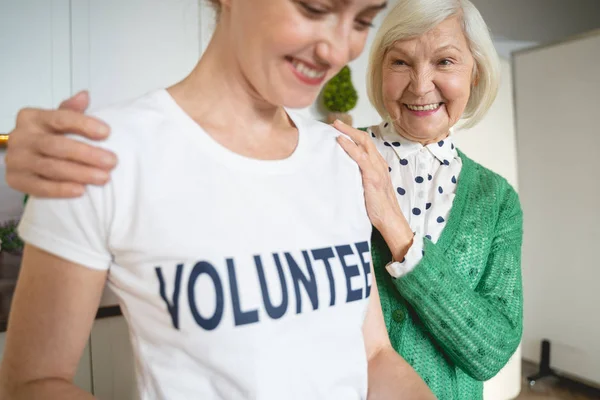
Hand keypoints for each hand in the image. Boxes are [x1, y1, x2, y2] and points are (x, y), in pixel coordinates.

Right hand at [4, 91, 117, 197]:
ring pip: (51, 167)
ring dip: (80, 173)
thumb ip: (71, 111)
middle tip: (112, 161)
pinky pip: (40, 187)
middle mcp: (21, 137)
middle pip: (57, 145)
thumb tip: (84, 96)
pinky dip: (61, 190)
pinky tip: (81, 191)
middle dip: (87, 154)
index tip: (107, 133)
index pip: (60, 118)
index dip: (84, 125)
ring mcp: (17, 159)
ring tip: (103, 178)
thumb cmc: (48, 137)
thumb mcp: (57, 121)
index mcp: (32, 117)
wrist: (26, 159)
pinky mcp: (16, 180)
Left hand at [335, 120, 413, 257]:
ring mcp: (377, 169)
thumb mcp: (367, 188)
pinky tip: (340, 141)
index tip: (340, 130)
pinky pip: (360, 157)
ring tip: (334, 126)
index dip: (353, 135)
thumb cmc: (377, 208)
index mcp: (378, 166)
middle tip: (334, 122)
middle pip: (365, 140)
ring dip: (348, 132)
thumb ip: (359, 178)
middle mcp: (379, 164)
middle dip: (349, 128)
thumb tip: (343, 173)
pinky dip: (349, 147)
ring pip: (363, 144)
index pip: (366, 145)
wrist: (389, 220)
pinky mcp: (373, 177)